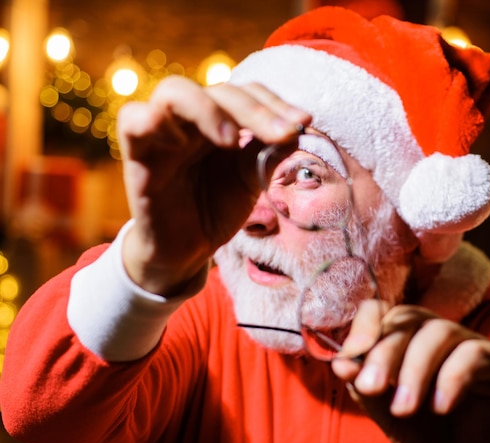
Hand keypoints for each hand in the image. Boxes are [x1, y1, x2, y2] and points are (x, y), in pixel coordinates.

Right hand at [116, 76, 310, 294]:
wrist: (187, 250)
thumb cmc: (215, 210)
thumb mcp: (250, 180)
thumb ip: (268, 153)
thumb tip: (298, 128)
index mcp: (221, 121)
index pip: (247, 94)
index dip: (275, 104)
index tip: (303, 122)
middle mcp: (192, 120)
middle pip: (220, 90)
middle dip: (255, 110)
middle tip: (283, 133)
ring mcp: (164, 132)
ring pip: (175, 91)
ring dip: (209, 109)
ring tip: (234, 140)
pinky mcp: (137, 154)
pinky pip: (132, 119)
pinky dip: (156, 120)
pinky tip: (184, 143)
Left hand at [331, 301, 489, 442]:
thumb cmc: (424, 435)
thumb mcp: (387, 414)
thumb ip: (366, 387)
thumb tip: (340, 363)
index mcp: (403, 338)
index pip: (380, 310)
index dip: (363, 327)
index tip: (348, 358)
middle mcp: (433, 332)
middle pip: (406, 318)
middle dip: (384, 353)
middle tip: (372, 387)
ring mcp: (467, 343)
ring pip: (438, 332)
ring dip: (415, 370)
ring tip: (404, 408)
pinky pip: (472, 355)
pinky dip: (451, 379)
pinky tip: (440, 408)